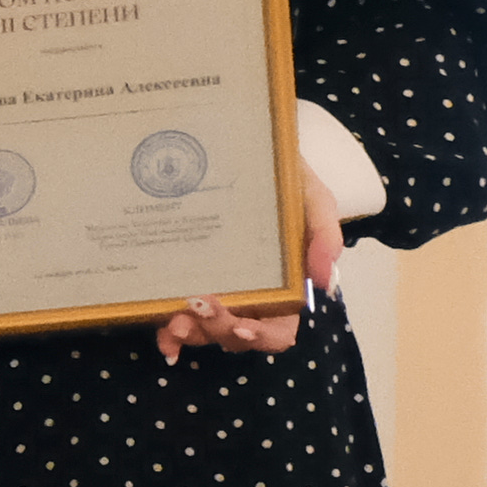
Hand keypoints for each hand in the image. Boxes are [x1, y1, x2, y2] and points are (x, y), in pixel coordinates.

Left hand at [155, 175, 353, 361]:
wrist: (247, 150)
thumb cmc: (288, 181)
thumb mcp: (313, 200)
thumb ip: (324, 236)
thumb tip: (325, 283)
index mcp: (283, 289)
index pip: (277, 330)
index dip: (260, 336)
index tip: (243, 326)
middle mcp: (250, 297)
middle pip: (234, 335)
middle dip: (216, 330)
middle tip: (199, 306)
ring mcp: (216, 290)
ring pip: (202, 331)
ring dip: (189, 333)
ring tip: (174, 321)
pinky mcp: (185, 279)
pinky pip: (175, 316)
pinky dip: (168, 333)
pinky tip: (161, 332)